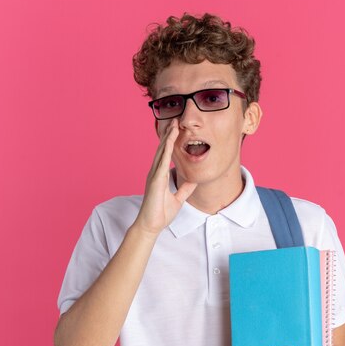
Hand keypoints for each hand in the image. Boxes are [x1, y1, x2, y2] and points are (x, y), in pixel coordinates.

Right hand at [134, 118, 196, 235]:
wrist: (151, 225)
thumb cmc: (161, 213)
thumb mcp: (178, 199)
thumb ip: (185, 189)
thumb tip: (193, 180)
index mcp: (160, 175)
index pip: (166, 154)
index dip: (171, 141)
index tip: (177, 129)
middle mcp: (155, 173)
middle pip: (162, 149)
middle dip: (168, 134)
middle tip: (175, 120)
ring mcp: (154, 176)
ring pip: (161, 152)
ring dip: (167, 138)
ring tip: (173, 125)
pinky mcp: (155, 181)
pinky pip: (161, 163)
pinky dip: (165, 151)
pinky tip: (168, 142)